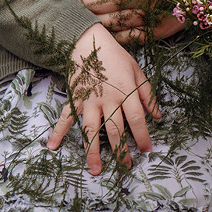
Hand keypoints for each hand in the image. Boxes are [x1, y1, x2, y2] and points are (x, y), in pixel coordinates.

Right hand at [47, 22, 161, 174]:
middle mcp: (107, 99)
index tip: (147, 150)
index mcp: (125, 91)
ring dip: (93, 151)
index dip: (143, 136)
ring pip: (90, 130)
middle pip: (114, 129)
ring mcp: (88, 100)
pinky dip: (58, 132)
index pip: (136, 119)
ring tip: (96, 169)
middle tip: (125, 167)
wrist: (88, 41)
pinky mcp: (74, 98)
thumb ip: (148, 95)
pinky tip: (53, 146)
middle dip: (121, 150)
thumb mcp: (137, 71)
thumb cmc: (116, 57)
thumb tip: (158, 116)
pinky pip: (65, 117)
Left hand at [63, 0, 195, 42]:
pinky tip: (99, 33)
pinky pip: (127, 37)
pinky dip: (110, 36)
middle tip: (61, 3)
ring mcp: (148, 17)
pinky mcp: (157, 31)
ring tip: (74, 18)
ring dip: (88, 21)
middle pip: (97, 5)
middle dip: (76, 4)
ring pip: (108, 23)